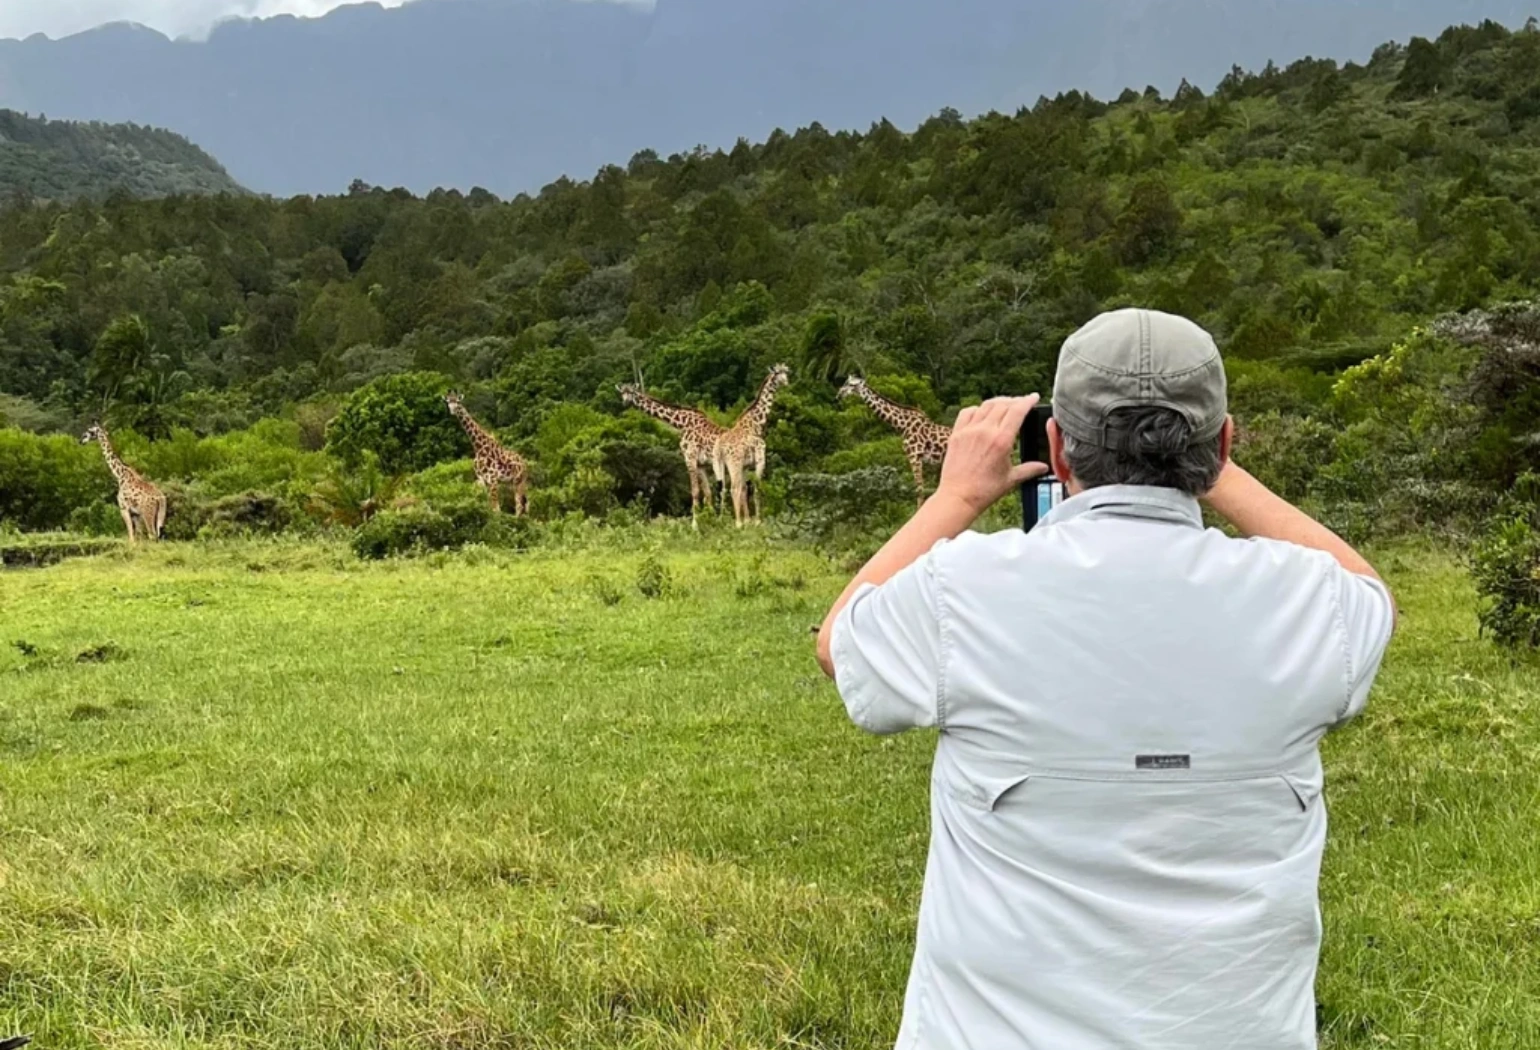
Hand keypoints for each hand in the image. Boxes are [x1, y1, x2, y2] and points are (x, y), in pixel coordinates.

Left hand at [936, 395, 1048, 515]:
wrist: (958, 497)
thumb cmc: (984, 491)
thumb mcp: (1011, 479)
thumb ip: (1029, 469)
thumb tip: (1043, 467)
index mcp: (1002, 440)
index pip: (1017, 411)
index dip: (1027, 401)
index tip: (1033, 397)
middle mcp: (985, 431)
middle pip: (1003, 404)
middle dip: (1015, 401)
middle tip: (1021, 402)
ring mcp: (969, 431)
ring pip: (985, 405)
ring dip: (998, 402)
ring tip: (1004, 405)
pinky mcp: (956, 434)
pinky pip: (967, 412)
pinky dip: (977, 409)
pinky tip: (982, 412)